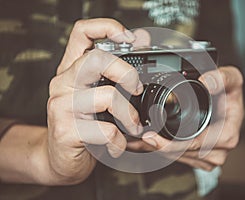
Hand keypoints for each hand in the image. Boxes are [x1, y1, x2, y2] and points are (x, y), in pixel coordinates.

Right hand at [46, 18, 142, 183]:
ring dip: (129, 115)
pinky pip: (106, 130)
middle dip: (126, 73)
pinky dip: (120, 140)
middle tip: (137, 89)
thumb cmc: (83, 125)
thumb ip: (117, 71)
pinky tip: (117, 145)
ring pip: (107, 97)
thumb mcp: (99, 95)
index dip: (106, 27)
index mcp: (73, 70)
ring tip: (133, 126)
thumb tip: (141, 40)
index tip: (129, 38)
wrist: (60, 158)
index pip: (82, 32)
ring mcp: (62, 106)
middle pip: (96, 59)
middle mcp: (63, 82)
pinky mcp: (66, 130)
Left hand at [127, 66, 243, 170]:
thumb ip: (222, 78)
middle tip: (135, 139)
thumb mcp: (232, 79)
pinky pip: (177, 158)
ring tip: (135, 142)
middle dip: (157, 148)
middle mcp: (219, 150)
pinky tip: (144, 145)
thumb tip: (207, 81)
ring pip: (177, 158)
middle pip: (182, 154)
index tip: (151, 137)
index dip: (171, 144)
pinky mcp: (200, 158)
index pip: (195, 145)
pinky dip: (160, 151)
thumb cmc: (230, 92)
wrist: (230, 102)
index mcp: (227, 135)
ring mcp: (209, 157)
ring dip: (156, 151)